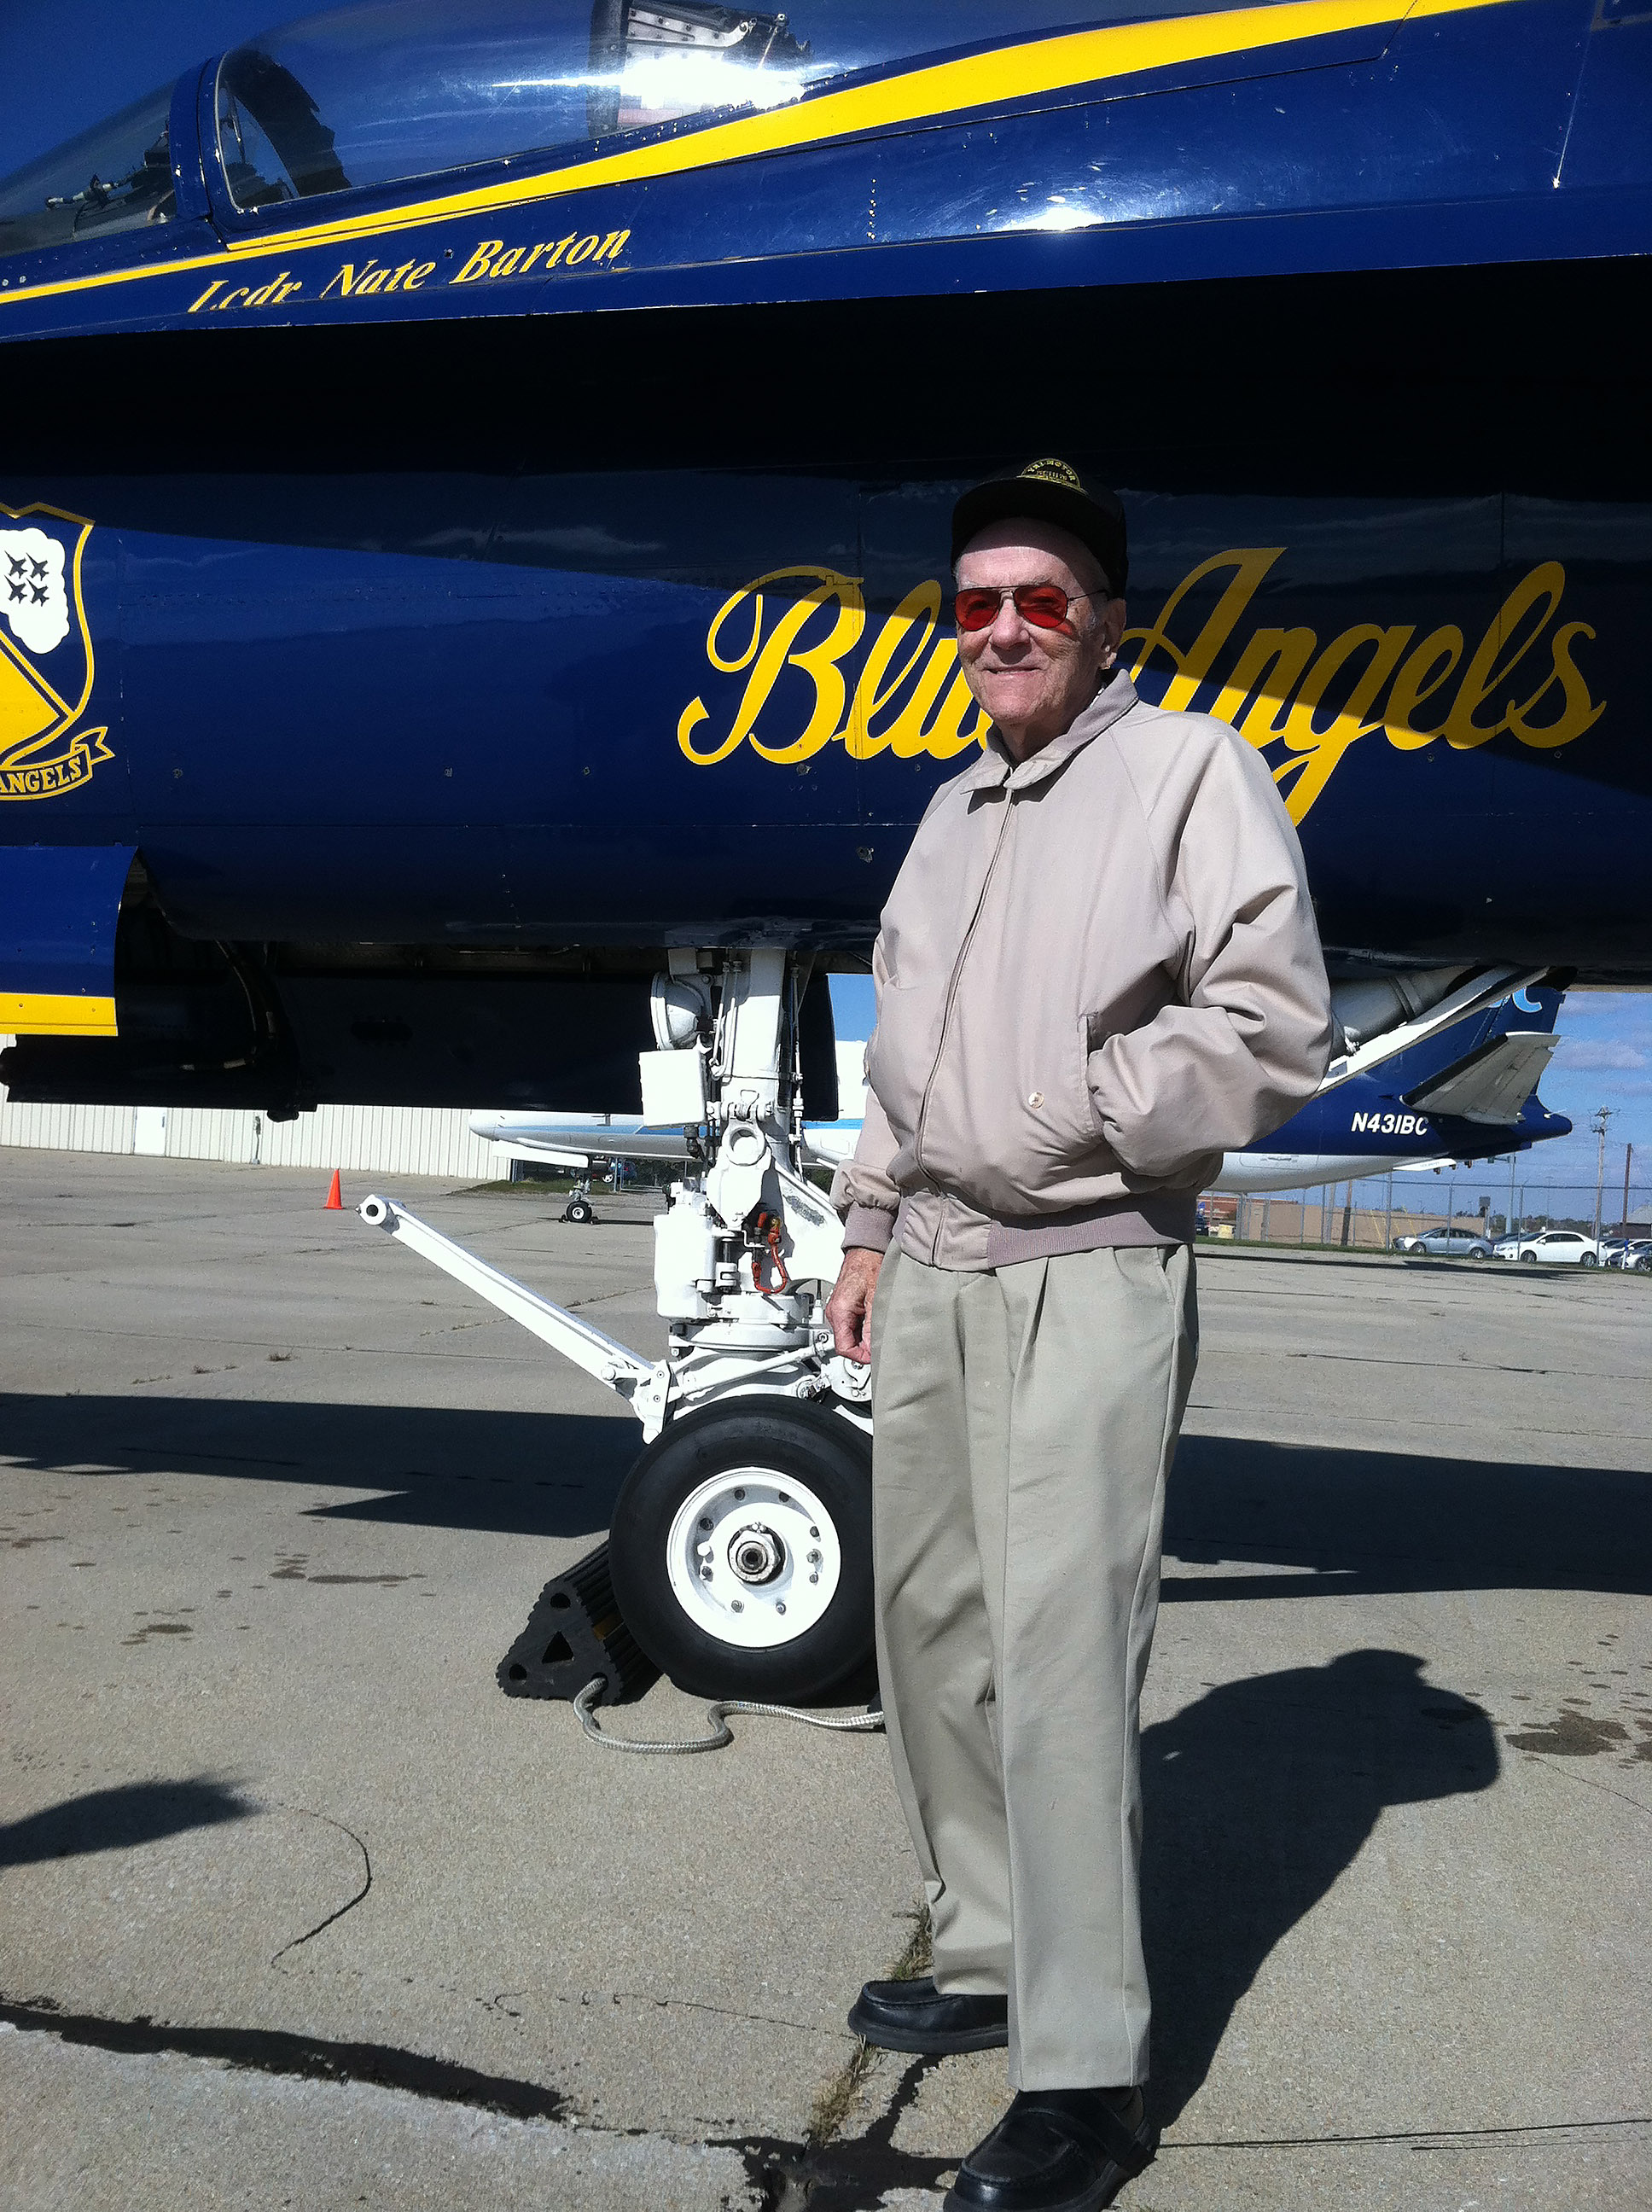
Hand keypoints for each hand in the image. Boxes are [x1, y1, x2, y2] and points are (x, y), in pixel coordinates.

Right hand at [825, 1247, 883, 1364]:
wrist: (866, 1249)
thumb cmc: (869, 1266)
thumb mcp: (876, 1299)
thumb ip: (873, 1326)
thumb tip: (874, 1347)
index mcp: (839, 1311)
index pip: (844, 1348)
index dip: (860, 1357)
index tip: (875, 1357)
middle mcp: (835, 1312)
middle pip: (847, 1343)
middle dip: (864, 1347)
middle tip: (882, 1345)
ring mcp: (839, 1309)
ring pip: (850, 1335)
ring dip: (865, 1338)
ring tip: (880, 1330)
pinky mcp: (845, 1306)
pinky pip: (853, 1325)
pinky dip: (864, 1328)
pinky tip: (875, 1322)